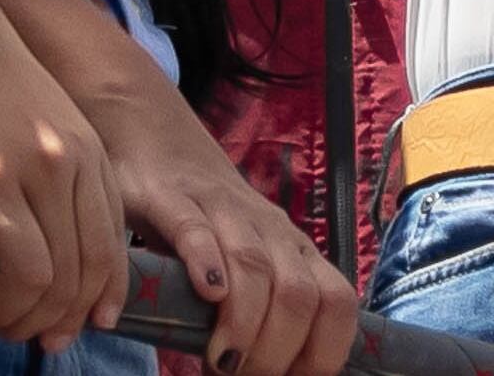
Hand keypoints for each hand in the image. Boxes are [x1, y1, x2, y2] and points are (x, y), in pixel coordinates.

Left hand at [0, 0, 127, 344]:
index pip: (28, 275)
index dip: (6, 314)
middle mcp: (47, 164)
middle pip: (72, 272)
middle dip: (44, 317)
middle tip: (11, 330)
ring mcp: (78, 149)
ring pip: (104, 248)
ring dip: (84, 298)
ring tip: (56, 324)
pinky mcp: (91, 140)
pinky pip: (114, 216)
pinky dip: (110, 262)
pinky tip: (92, 290)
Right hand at [83, 67, 357, 375]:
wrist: (157, 142)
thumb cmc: (208, 223)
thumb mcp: (246, 263)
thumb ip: (263, 308)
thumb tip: (271, 372)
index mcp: (294, 251)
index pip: (337, 302)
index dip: (327, 349)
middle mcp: (270, 231)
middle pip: (298, 294)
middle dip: (278, 349)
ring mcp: (224, 212)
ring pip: (255, 268)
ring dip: (244, 324)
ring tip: (221, 362)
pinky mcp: (175, 201)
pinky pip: (197, 232)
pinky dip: (206, 264)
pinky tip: (206, 295)